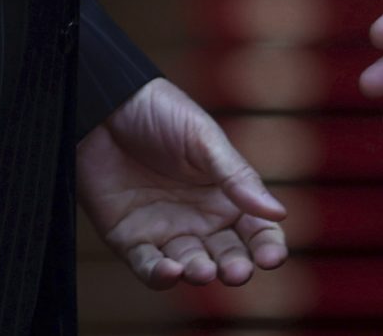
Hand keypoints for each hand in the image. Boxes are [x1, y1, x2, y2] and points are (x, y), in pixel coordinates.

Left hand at [79, 78, 289, 287]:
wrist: (104, 108)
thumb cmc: (161, 113)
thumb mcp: (204, 139)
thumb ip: (237, 178)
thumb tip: (278, 211)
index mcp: (226, 193)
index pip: (257, 229)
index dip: (268, 247)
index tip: (271, 258)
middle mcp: (200, 218)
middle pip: (227, 254)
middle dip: (234, 267)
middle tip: (235, 271)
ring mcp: (166, 230)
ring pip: (190, 265)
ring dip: (199, 273)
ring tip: (203, 271)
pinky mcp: (130, 239)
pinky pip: (147, 265)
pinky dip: (160, 274)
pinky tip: (170, 271)